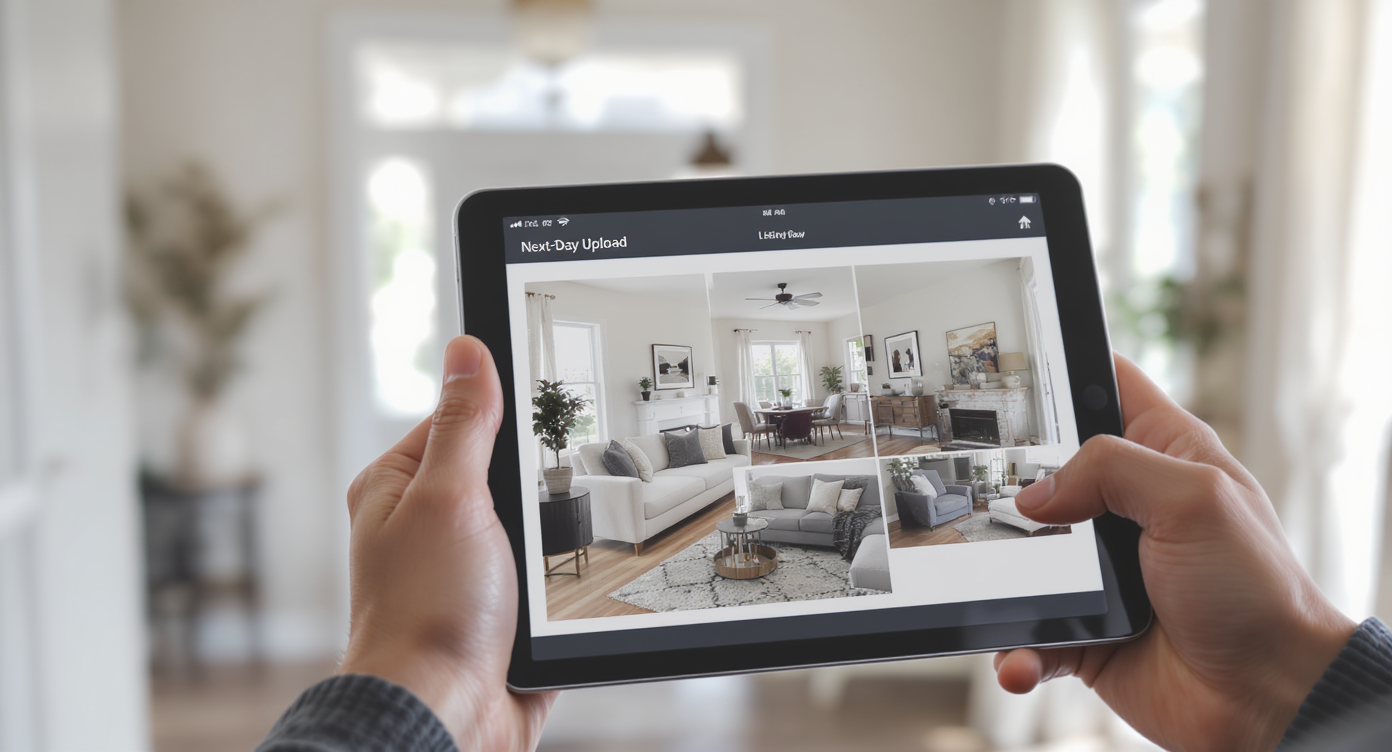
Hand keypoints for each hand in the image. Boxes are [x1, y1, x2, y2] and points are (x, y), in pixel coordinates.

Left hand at [338, 335, 554, 750]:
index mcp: (399, 486)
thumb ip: (466, 424)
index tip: (543, 403)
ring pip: (531, 524)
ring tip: (546, 552)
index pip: (459, 416)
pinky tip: (560, 587)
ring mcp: (466, 569)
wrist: (444, 717)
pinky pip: (546, 576)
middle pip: (503, 471)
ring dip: (550, 537)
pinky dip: (561, 579)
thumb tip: (467, 351)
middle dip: (534, 482)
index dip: (502, 409)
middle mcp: (428, 524)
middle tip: (542, 494)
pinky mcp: (500, 610)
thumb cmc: (425, 614)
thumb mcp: (449, 497)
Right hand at [993, 354, 1355, 751]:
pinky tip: (1019, 654)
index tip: (1012, 369)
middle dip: (1010, 480)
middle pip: (1046, 470)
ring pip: (1024, 553)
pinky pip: (1029, 631)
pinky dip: (1016, 645)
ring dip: (1002, 572)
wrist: (1265, 697)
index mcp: (1163, 457)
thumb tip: (1037, 493)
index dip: (1064, 373)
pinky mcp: (1083, 628)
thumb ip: (1111, 469)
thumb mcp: (1195, 499)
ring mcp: (1101, 571)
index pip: (1108, 388)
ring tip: (992, 583)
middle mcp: (1127, 508)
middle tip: (985, 486)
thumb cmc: (1256, 592)